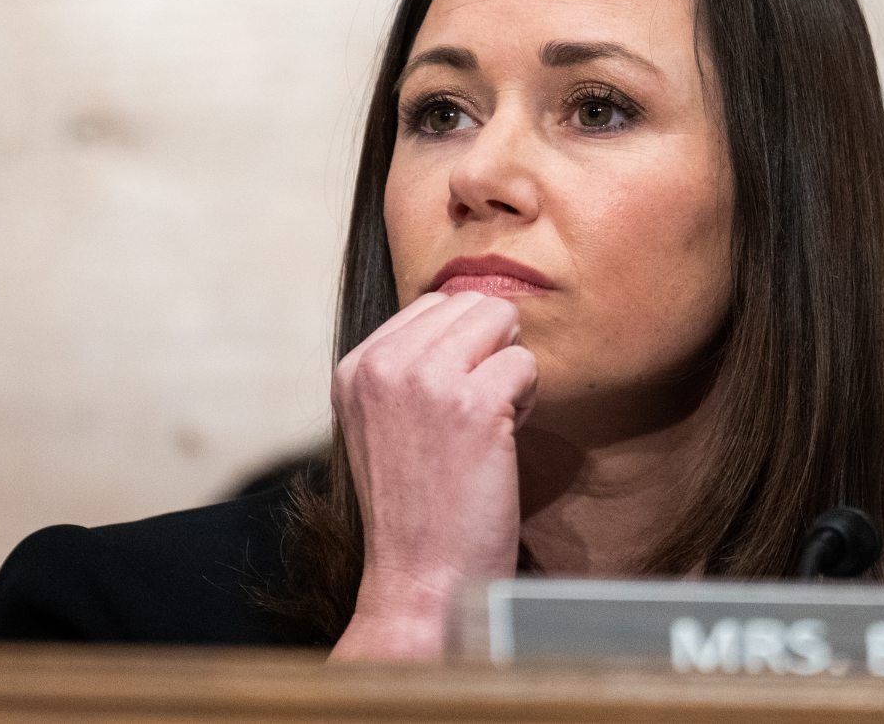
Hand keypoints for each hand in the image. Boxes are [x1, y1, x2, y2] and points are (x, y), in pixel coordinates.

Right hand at [328, 291, 536, 658]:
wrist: (423, 580)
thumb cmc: (416, 508)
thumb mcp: (382, 424)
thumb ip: (407, 368)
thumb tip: (467, 312)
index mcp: (355, 367)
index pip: (433, 304)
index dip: (462, 345)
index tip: (452, 401)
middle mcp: (383, 365)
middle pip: (471, 304)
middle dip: (490, 349)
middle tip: (478, 411)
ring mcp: (426, 381)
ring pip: (502, 323)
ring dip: (510, 372)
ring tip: (490, 425)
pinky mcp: (474, 404)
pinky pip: (526, 364)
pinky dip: (528, 400)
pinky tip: (502, 442)